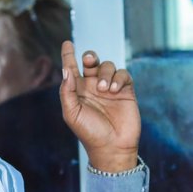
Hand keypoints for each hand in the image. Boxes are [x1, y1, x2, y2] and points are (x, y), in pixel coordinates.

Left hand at [59, 39, 140, 172]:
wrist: (113, 148)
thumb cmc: (89, 133)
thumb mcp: (72, 114)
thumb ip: (67, 92)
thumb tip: (66, 71)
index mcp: (78, 91)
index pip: (71, 68)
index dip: (68, 55)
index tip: (67, 43)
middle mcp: (93, 87)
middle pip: (92, 62)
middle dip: (91, 56)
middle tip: (89, 61)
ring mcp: (110, 88)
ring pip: (107, 66)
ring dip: (105, 73)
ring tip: (104, 90)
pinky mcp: (125, 92)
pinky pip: (123, 75)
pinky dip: (118, 78)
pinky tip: (113, 90)